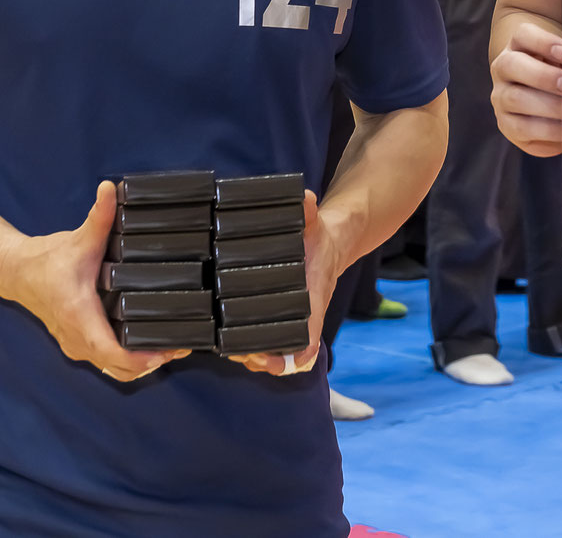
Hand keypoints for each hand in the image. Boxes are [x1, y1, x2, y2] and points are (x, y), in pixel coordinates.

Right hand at [3, 181, 189, 382]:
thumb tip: (111, 188)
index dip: (139, 358)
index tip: (165, 351)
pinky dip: (127, 362)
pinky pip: (105, 362)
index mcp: (79, 316)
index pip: (110, 352)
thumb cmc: (49, 258)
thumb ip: (99, 215)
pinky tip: (148, 347)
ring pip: (112, 370)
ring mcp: (75, 346)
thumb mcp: (78, 238)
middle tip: (180, 346)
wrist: (17, 272)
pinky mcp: (77, 344)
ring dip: (140, 365)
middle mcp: (77, 338)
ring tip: (169, 348)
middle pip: (118, 368)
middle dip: (150, 362)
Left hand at [229, 192, 334, 376]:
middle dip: (261, 358)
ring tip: (233, 353)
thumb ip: (308, 212)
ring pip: (272, 353)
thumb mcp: (315, 223)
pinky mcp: (276, 316)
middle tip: (242, 354)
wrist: (330, 244)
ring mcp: (288, 320)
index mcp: (311, 301)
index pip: (306, 338)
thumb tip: (305, 200)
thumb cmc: (319, 239)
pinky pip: (268, 343)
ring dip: (254, 357)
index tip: (276, 360)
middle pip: (283, 354)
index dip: (292, 356)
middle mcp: (300, 317)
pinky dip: (253, 350)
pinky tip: (231, 346)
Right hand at [491, 21, 561, 157]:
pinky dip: (547, 131)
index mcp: (519, 45)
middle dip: (543, 76)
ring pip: (515, 98)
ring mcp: (501, 96)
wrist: (545, 101)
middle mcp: (503, 68)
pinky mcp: (506, 124)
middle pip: (512, 65)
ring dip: (547, 106)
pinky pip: (521, 129)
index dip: (543, 42)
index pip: (523, 35)